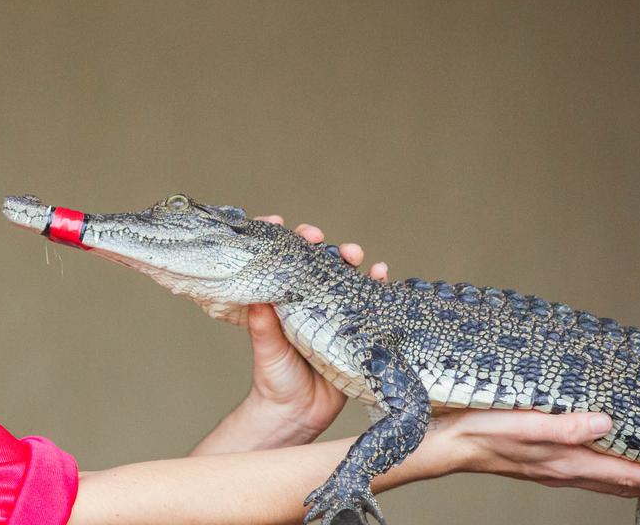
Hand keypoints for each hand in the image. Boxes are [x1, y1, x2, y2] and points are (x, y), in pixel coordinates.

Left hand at [241, 217, 386, 444]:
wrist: (299, 415)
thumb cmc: (275, 380)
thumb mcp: (267, 351)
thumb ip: (263, 327)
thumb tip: (258, 298)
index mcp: (280, 301)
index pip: (278, 263)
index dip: (279, 240)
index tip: (279, 223)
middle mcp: (306, 302)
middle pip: (314, 263)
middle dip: (320, 245)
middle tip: (320, 238)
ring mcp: (332, 312)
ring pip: (343, 276)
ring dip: (350, 259)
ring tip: (356, 254)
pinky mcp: (354, 328)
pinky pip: (368, 301)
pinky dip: (376, 285)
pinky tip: (382, 272)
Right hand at [433, 409, 639, 497]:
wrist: (450, 443)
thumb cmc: (482, 432)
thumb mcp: (523, 424)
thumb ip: (566, 426)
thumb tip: (605, 424)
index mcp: (565, 460)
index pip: (623, 473)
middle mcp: (564, 469)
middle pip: (619, 482)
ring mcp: (552, 469)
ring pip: (603, 480)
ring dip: (629, 480)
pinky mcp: (541, 462)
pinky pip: (585, 473)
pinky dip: (605, 474)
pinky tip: (602, 466)